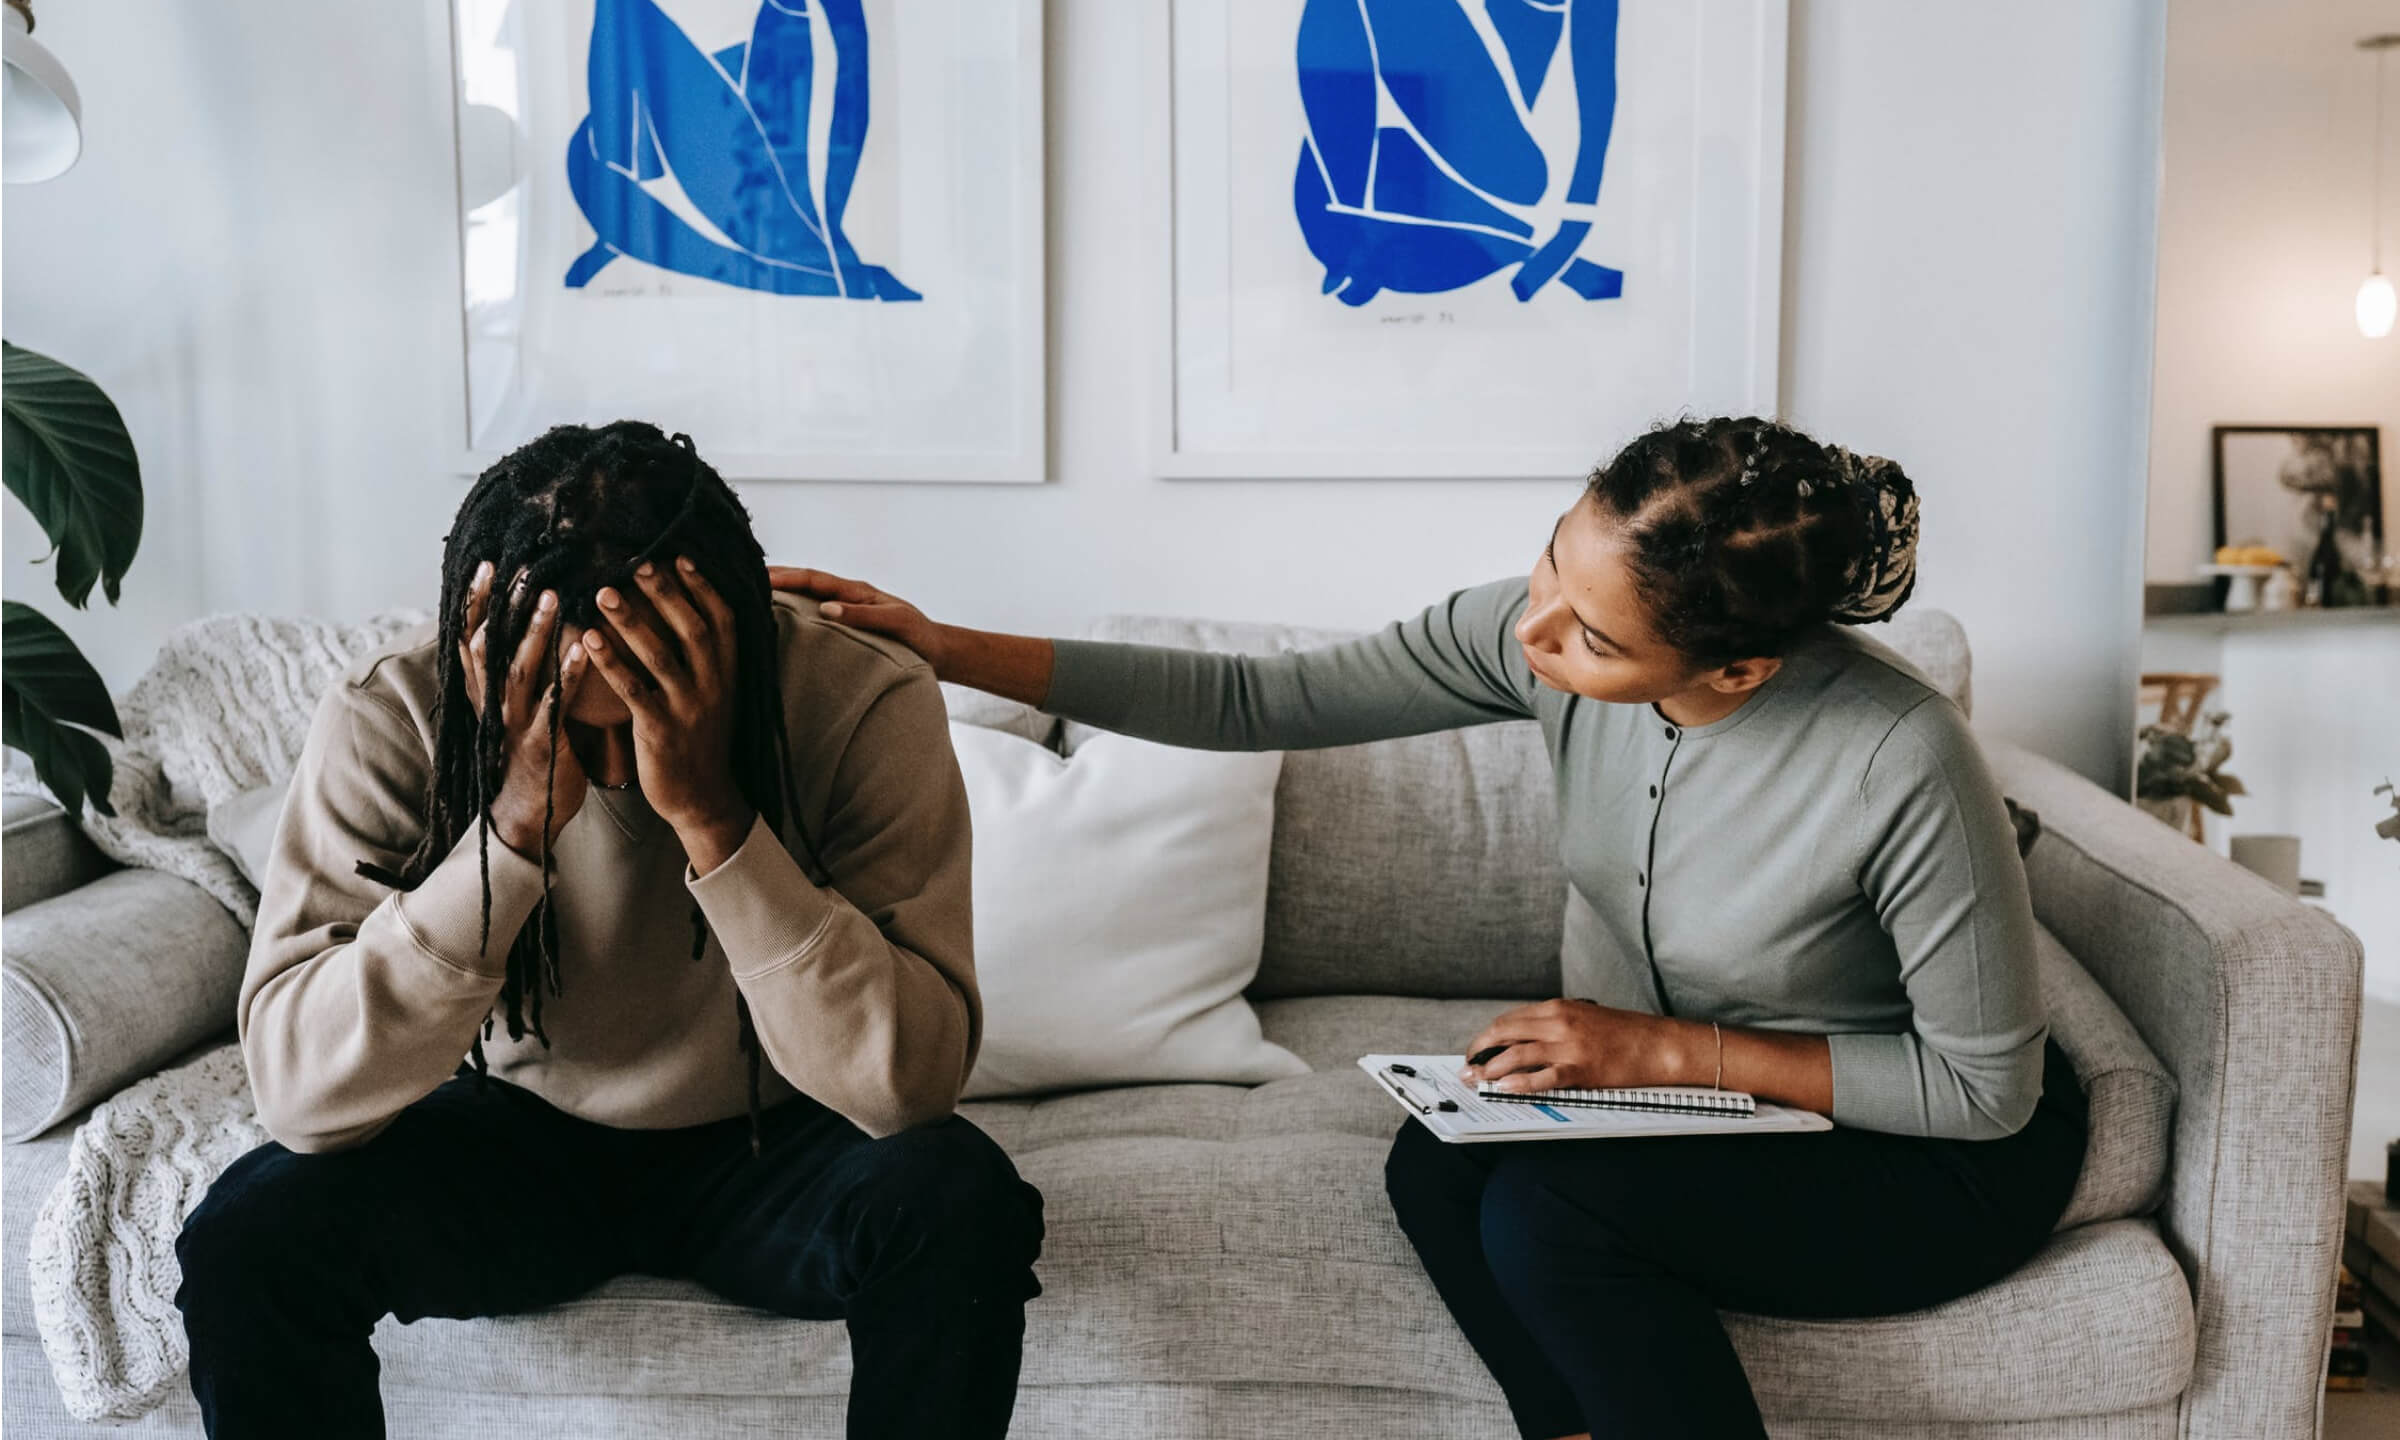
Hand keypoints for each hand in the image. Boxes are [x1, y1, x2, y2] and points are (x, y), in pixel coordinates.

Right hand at [459, 561, 591, 855]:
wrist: (527, 814)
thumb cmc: (527, 751)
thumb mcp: (510, 708)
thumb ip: (511, 669)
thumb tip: (517, 624)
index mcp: (484, 692)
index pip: (470, 637)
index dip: (474, 602)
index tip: (486, 565)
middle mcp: (493, 703)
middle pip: (490, 645)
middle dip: (504, 606)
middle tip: (522, 569)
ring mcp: (515, 723)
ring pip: (519, 669)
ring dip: (535, 631)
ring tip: (552, 596)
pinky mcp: (542, 743)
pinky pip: (553, 704)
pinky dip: (565, 675)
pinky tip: (581, 649)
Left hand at [581, 557, 752, 867]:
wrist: (703, 797)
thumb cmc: (701, 737)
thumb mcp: (716, 692)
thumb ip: (706, 654)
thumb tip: (684, 607)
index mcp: (728, 671)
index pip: (721, 618)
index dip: (701, 586)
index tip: (677, 556)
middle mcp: (713, 685)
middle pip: (691, 628)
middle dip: (664, 593)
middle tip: (637, 563)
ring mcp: (688, 708)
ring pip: (661, 655)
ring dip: (632, 620)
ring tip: (603, 591)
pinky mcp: (660, 731)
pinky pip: (634, 690)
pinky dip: (611, 662)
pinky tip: (589, 639)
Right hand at [767, 567, 944, 667]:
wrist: (938, 652)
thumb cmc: (919, 637)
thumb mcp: (895, 623)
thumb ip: (863, 615)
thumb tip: (825, 609)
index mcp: (858, 591)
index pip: (814, 578)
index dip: (786, 577)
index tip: (759, 577)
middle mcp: (849, 596)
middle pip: (806, 581)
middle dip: (776, 577)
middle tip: (743, 577)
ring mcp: (848, 609)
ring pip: (808, 595)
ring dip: (783, 591)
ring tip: (753, 593)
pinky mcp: (848, 625)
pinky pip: (815, 612)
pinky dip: (795, 609)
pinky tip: (780, 618)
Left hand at [1459, 998, 1678, 1093]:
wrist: (1660, 1044)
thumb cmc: (1625, 1033)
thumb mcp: (1584, 1018)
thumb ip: (1555, 1026)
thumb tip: (1525, 1042)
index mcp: (1558, 1008)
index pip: (1509, 1021)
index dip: (1486, 1038)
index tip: (1475, 1051)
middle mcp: (1558, 1022)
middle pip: (1504, 1034)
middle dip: (1479, 1052)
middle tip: (1467, 1068)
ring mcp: (1569, 1046)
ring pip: (1517, 1054)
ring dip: (1491, 1069)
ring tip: (1477, 1081)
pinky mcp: (1581, 1069)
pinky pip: (1543, 1077)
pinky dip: (1520, 1083)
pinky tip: (1505, 1088)